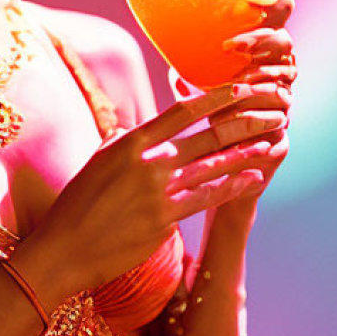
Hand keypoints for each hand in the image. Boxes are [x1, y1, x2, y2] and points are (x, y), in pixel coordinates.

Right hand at [21, 83, 288, 303]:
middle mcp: (147, 162)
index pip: (181, 112)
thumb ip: (121, 141)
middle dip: (243, 122)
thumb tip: (134, 127)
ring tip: (271, 141)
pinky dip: (232, 187)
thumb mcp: (97, 162)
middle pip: (205, 136)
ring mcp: (157, 191)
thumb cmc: (77, 204)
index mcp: (129, 142)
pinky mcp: (165, 219)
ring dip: (246, 153)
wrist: (65, 248)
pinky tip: (253, 180)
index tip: (239, 88)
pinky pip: (206, 199)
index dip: (214, 98)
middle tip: (272, 112)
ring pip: (212, 166)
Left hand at [211, 0, 295, 219]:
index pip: (278, 28)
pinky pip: (273, 127)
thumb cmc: (205, 131)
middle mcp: (278, 85)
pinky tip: (229, 120)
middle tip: (232, 45)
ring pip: (281, 88)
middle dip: (262, 43)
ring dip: (256, 83)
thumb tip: (173, 56)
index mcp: (261, 66)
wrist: (214, 185)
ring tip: (233, 82)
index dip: (278, 10)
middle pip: (286, 51)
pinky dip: (250, 122)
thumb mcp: (194, 97)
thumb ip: (190, 75)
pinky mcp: (278, 146)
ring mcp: (282, 115)